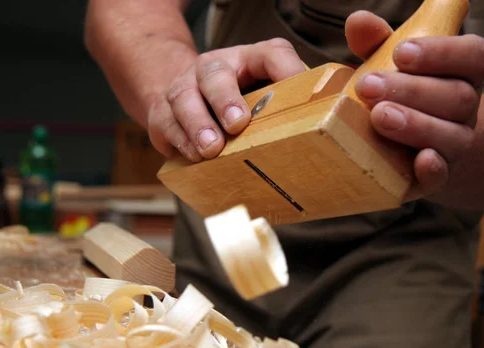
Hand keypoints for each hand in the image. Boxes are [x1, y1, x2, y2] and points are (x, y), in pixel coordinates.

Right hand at [147, 40, 305, 161]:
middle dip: (225, 99)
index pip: (272, 55)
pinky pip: (165, 124)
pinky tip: (194, 156)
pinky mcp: (161, 113)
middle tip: (237, 124)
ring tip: (211, 149)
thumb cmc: (236, 100)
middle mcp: (212, 68)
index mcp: (248, 60)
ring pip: (183, 98)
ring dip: (197, 125)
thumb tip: (321, 129)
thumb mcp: (264, 94)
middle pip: (215, 74)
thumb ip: (288, 105)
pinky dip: (179, 142)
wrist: (185, 93)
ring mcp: (183, 88)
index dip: (287, 71)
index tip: (300, 95)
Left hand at [346, 11, 483, 205]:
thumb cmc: (400, 95)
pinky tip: (419, 160)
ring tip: (379, 117)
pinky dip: (433, 170)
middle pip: (458, 97)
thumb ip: (376, 43)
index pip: (474, 56)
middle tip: (368, 85)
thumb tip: (357, 22)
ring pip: (452, 135)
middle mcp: (465, 109)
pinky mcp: (436, 177)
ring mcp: (454, 146)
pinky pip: (443, 177)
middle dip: (412, 90)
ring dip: (416, 125)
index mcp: (462, 74)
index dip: (442, 53)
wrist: (418, 148)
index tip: (401, 52)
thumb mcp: (390, 66)